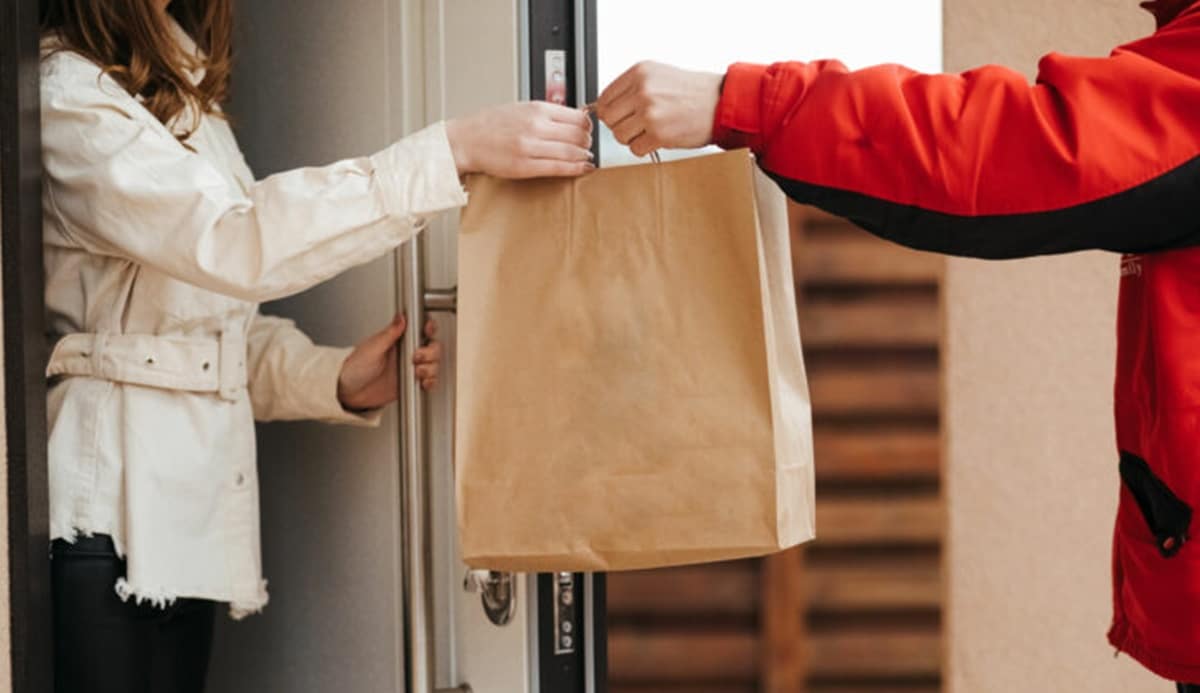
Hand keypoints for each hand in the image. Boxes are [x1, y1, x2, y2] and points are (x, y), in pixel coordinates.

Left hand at [337, 314, 441, 411]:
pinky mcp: (411, 383)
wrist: (349, 392)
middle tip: (417, 358)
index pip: (420, 329)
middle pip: (432, 347)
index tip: (428, 331)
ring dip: (431, 368)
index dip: (429, 328)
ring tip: (417, 372)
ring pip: (433, 364)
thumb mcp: (372, 348)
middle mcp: (406, 353)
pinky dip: (431, 382)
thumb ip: (389, 333)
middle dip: (430, 352)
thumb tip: (401, 317)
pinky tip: (423, 382)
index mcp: (398, 339)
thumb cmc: (354, 367)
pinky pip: (429, 381)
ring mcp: (410, 368)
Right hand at [446, 102, 593, 178]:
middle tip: (588, 146)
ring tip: (586, 158)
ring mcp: (531, 147)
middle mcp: (536, 126)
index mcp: (536, 108)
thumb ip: (546, 113)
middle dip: (588, 142)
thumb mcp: (521, 108)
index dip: (588, 125)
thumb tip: (573, 118)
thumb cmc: (490, 125)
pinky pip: (559, 167)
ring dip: (584, 156)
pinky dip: (576, 169)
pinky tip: (583, 168)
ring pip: (572, 152)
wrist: (465, 140)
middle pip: (579, 135)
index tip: (588, 130)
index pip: (577, 116)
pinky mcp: (525, 166)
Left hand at [596, 62, 722, 156]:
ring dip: (633, 138)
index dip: (611, 112)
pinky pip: (636, 149)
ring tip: (651, 131)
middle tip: (637, 126)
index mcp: (639, 72)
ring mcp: (650, 112)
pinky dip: (645, 148)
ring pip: (620, 136)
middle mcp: (642, 90)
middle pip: (608, 119)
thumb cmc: (692, 92)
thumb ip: (631, 88)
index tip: (621, 116)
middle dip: (620, 126)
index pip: (604, 98)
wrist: (721, 103)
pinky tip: (660, 138)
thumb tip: (604, 107)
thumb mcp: (658, 75)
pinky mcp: (659, 134)